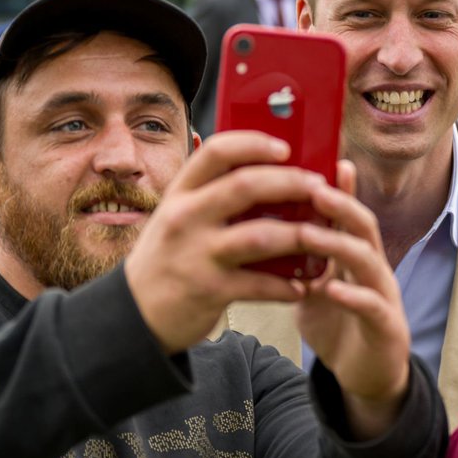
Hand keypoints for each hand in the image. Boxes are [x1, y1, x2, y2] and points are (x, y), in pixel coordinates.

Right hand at [124, 131, 324, 354]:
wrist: (135, 314)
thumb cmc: (168, 258)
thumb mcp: (178, 217)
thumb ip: (212, 196)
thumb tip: (272, 175)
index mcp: (180, 194)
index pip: (217, 152)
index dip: (255, 144)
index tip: (285, 147)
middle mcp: (185, 218)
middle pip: (246, 186)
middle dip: (291, 183)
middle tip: (319, 187)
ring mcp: (196, 254)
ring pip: (260, 235)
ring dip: (300, 236)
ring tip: (323, 237)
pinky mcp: (209, 290)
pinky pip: (259, 284)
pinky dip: (286, 286)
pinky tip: (303, 286)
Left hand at [295, 161, 410, 439]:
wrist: (366, 375)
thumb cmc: (339, 325)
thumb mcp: (314, 286)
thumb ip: (298, 259)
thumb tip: (262, 229)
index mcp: (355, 255)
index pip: (347, 214)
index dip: (339, 187)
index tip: (320, 160)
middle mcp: (373, 268)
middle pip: (363, 226)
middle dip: (340, 204)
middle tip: (311, 186)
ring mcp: (384, 296)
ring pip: (368, 260)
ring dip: (339, 244)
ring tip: (309, 233)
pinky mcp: (387, 327)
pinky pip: (372, 306)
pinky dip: (353, 295)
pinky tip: (331, 288)